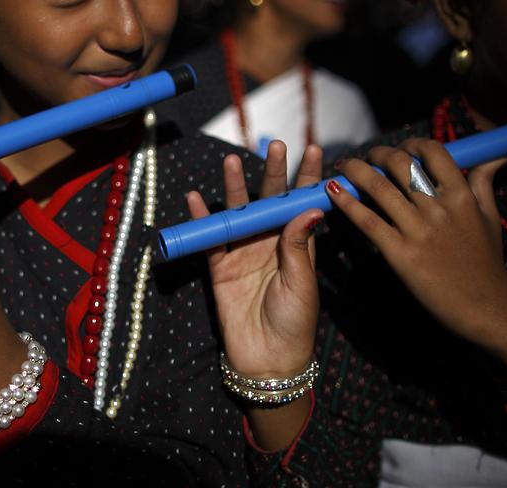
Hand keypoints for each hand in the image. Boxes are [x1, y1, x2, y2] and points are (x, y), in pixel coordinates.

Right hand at [188, 142, 320, 450]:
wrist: (268, 360)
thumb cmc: (295, 324)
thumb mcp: (302, 284)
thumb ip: (298, 246)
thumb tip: (310, 208)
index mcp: (296, 244)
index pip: (302, 203)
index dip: (306, 178)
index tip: (312, 151)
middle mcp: (270, 241)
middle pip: (268, 200)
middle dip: (272, 172)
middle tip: (276, 145)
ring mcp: (243, 251)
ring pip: (237, 212)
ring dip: (234, 187)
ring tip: (232, 161)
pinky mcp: (220, 266)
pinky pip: (209, 238)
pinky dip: (200, 219)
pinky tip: (194, 198)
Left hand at [327, 138, 506, 368]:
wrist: (485, 307)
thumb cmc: (486, 262)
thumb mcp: (489, 218)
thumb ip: (484, 184)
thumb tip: (494, 157)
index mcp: (461, 196)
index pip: (433, 152)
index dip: (412, 144)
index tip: (401, 148)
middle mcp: (438, 208)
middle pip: (400, 164)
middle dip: (378, 154)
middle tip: (367, 158)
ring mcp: (418, 230)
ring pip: (378, 187)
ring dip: (355, 170)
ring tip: (344, 166)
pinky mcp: (400, 253)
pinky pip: (367, 220)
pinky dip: (347, 202)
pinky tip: (333, 191)